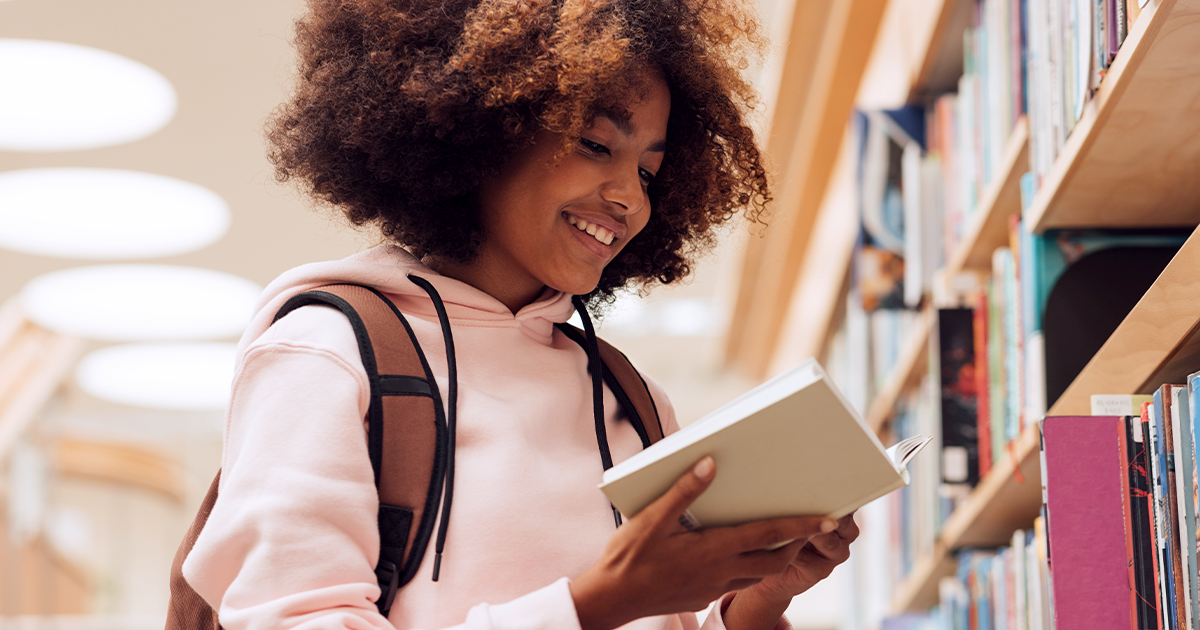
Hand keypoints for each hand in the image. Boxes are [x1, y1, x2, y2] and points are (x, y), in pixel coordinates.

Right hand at [569, 457, 836, 629]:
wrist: (611, 599)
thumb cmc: (628, 557)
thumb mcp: (652, 518)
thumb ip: (684, 490)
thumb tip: (711, 464)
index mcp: (713, 549)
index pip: (769, 535)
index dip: (802, 527)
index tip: (830, 520)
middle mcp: (720, 572)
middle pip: (775, 561)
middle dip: (798, 544)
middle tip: (813, 527)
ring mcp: (712, 589)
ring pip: (758, 575)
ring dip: (775, 557)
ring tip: (782, 538)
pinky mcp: (702, 597)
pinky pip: (736, 583)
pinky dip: (749, 568)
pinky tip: (736, 555)